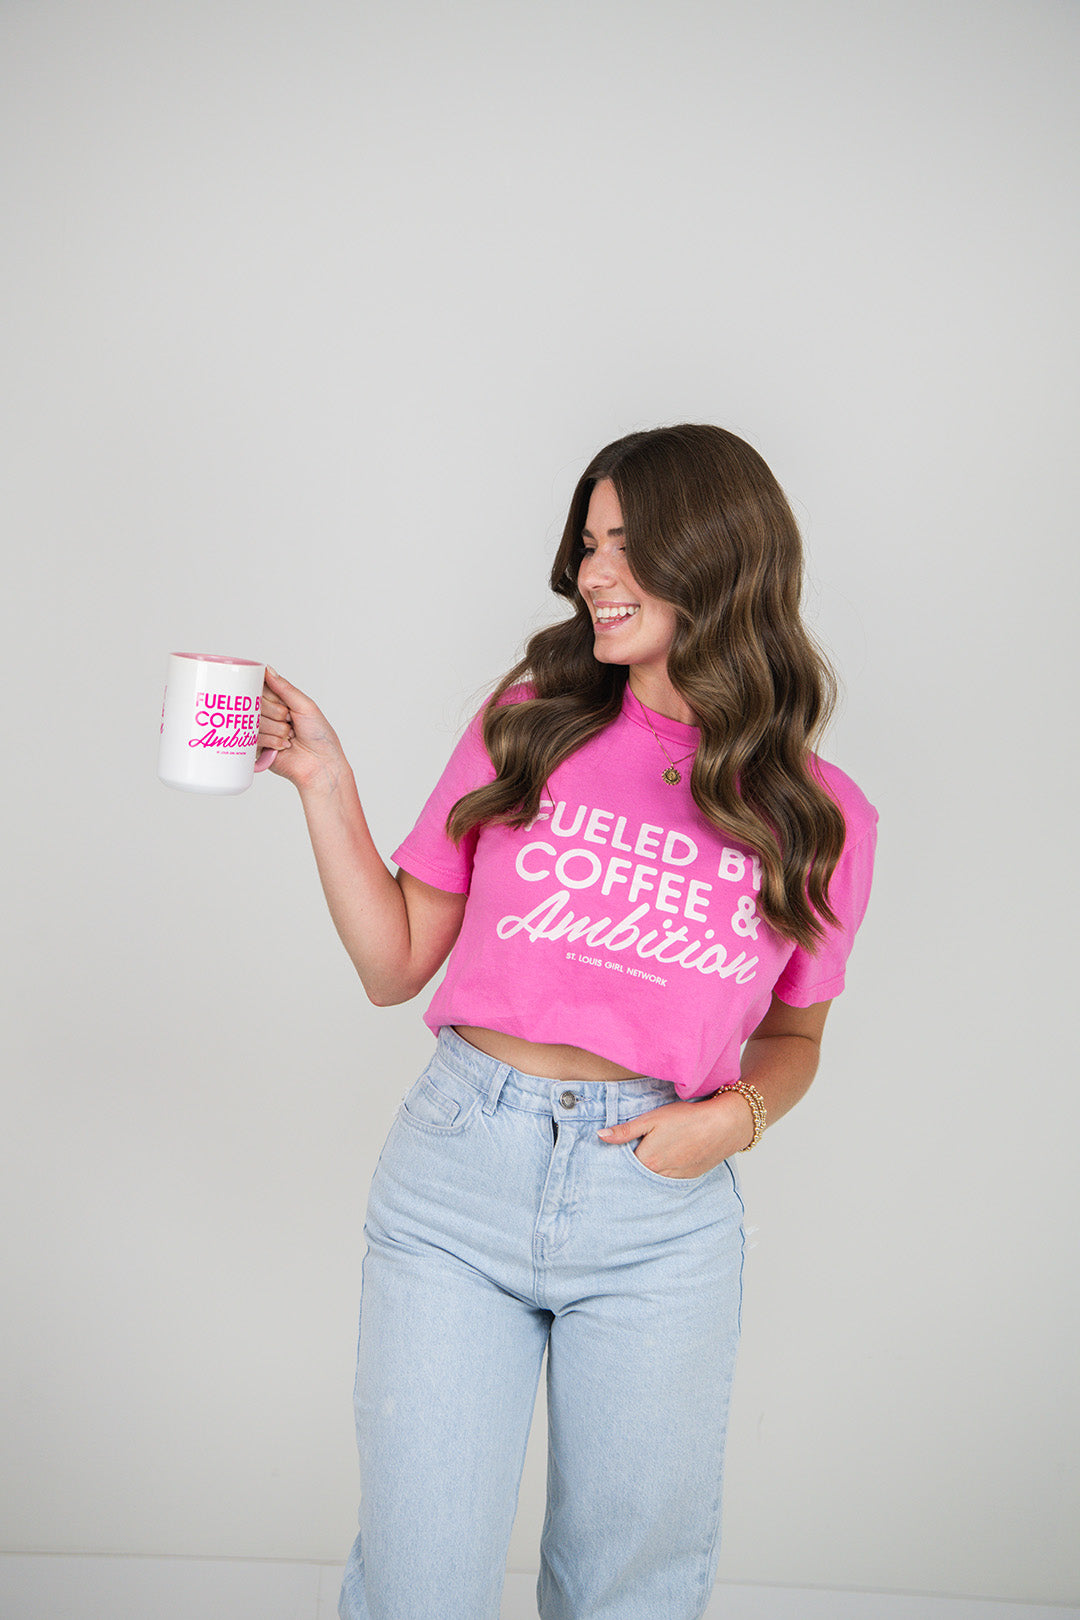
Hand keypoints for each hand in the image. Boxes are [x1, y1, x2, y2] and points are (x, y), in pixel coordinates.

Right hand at [258, 667, 348, 792]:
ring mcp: (262, 731)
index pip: (260, 688)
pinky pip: (253, 738)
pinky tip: (284, 746)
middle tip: (290, 721)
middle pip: (255, 703)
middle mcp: (269, 715)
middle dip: (276, 713)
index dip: (268, 694)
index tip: (280, 701)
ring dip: (276, 729)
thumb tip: (267, 669)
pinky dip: (272, 741)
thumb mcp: (306, 706)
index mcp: (280, 702)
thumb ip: (284, 688)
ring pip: (254, 721)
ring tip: (290, 737)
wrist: (321, 765)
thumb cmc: (319, 736)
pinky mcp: (257, 748)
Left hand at [597, 1093, 752, 1177]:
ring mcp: (675, 1178)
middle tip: (630, 1155)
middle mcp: (659, 1175)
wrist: (723, 1125)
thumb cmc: (687, 1119)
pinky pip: (670, 1179)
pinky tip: (667, 1160)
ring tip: (650, 1156)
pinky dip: (665, 1172)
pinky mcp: (689, 1177)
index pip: (623, 1165)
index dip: (617, 1157)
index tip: (612, 1153)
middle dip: (631, 1168)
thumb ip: (625, 1131)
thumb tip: (601, 1136)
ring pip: (654, 1179)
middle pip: (638, 1174)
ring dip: (649, 1171)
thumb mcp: (651, 1119)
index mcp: (647, 1160)